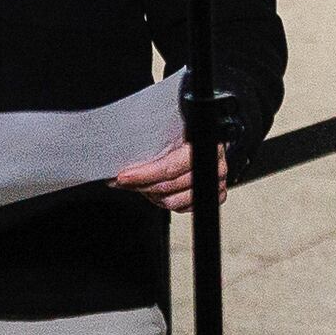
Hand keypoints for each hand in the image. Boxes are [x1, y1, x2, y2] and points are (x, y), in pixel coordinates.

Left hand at [110, 133, 226, 212]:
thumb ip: (152, 139)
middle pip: (170, 186)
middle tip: (124, 181)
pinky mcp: (215, 194)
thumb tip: (119, 154)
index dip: (145, 174)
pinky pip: (185, 208)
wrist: (206, 136)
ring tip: (140, 186)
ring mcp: (216, 182)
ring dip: (153, 195)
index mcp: (203, 144)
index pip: (171, 167)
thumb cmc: (188, 129)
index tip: (125, 176)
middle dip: (142, 185)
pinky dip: (166, 202)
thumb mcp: (171, 126)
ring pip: (175, 201)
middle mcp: (214, 165)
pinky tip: (157, 192)